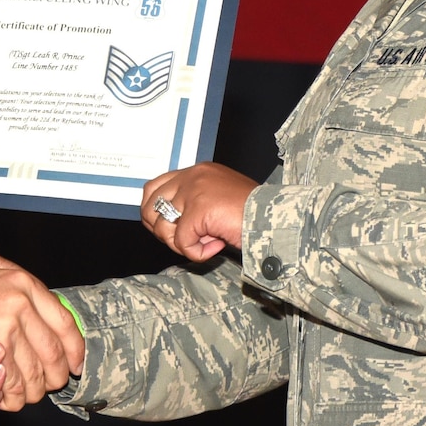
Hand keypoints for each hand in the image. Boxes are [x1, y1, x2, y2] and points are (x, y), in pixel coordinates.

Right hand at [0, 257, 83, 409]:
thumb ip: (9, 278)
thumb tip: (47, 302)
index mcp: (22, 283)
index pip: (64, 321)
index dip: (74, 347)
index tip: (76, 364)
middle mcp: (19, 302)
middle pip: (53, 353)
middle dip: (53, 377)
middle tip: (47, 387)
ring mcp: (7, 326)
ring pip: (33, 374)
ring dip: (28, 391)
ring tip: (22, 395)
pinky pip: (13, 385)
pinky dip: (8, 396)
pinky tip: (5, 397)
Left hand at [138, 162, 257, 262]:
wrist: (275, 217)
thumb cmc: (254, 213)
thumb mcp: (218, 201)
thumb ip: (194, 204)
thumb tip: (169, 224)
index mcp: (198, 172)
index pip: (154, 187)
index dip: (154, 212)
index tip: (167, 229)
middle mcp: (193, 176)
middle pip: (150, 205)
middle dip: (162, 230)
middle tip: (185, 240)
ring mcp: (194, 191)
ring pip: (163, 226)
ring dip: (182, 243)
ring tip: (206, 243)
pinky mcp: (198, 209)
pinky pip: (182, 242)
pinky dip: (197, 253)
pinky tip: (216, 246)